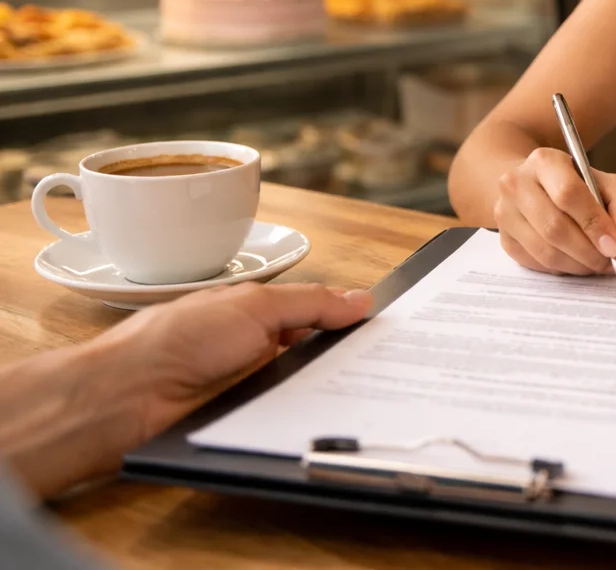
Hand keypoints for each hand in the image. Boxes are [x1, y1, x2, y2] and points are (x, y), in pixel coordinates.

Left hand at [2, 282, 370, 498]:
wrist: (128, 397)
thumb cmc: (174, 340)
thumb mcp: (254, 306)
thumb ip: (310, 302)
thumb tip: (360, 300)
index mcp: (255, 310)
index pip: (314, 311)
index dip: (345, 316)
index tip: (383, 325)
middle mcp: (254, 345)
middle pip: (314, 350)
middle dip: (344, 354)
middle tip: (384, 360)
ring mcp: (250, 384)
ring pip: (305, 385)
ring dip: (326, 388)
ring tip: (365, 391)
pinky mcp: (244, 418)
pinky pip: (287, 416)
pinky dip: (304, 416)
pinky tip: (325, 418)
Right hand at [493, 147, 615, 275]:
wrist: (531, 185)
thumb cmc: (573, 184)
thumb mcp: (605, 182)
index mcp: (544, 162)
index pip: (568, 194)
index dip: (594, 223)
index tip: (615, 245)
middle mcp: (517, 184)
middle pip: (554, 227)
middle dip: (589, 251)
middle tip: (611, 261)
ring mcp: (505, 214)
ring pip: (545, 251)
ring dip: (578, 265)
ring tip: (600, 265)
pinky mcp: (505, 240)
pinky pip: (537, 264)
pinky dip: (563, 270)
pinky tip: (578, 263)